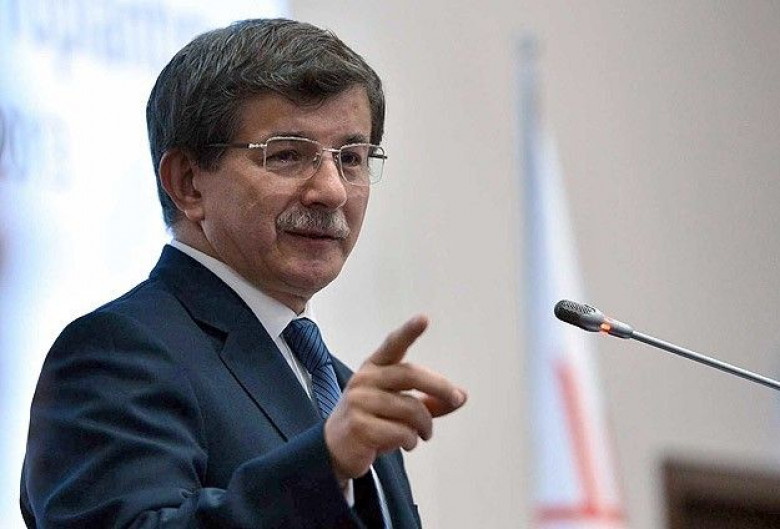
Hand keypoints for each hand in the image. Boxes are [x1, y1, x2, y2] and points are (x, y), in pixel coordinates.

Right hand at [324, 315, 466, 483]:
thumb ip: (429, 401)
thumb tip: (462, 396)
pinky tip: (406, 444)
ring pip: (411, 409)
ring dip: (425, 426)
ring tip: (423, 434)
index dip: (409, 332)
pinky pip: (402, 432)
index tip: (424, 319)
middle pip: (411, 375)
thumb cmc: (372, 421)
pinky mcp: (359, 426)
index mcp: (374, 367)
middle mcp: (365, 379)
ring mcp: (359, 402)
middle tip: (456, 399)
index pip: (393, 345)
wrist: (336, 449)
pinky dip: (411, 441)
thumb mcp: (398, 407)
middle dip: (439, 387)